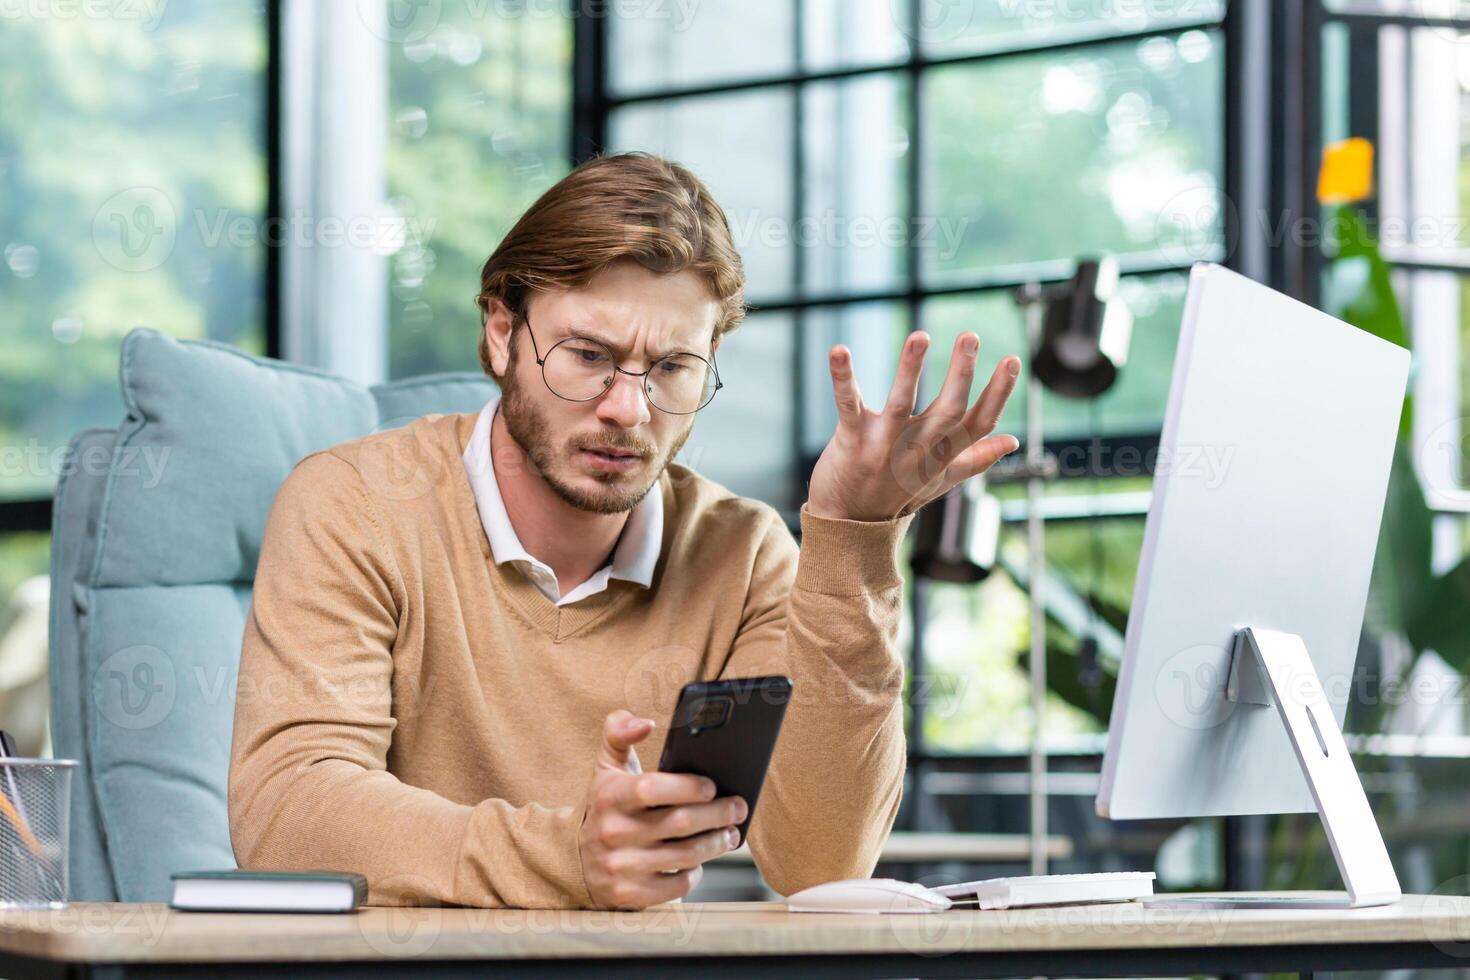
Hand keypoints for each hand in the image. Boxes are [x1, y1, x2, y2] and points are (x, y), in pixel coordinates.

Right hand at [577, 710, 747, 909]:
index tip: (711, 785)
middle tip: (738, 807)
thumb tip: (645, 722)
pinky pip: (677, 886)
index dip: (687, 786)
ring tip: (730, 833)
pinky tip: (702, 859)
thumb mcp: (606, 766)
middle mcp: (613, 832)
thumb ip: (619, 732)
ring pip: (685, 856)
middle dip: (718, 814)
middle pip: (680, 823)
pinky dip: (696, 872)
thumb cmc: (605, 804)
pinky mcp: (630, 894)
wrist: (574, 858)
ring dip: (716, 843)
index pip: (651, 788)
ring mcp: (621, 866)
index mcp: (610, 796)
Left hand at [806, 331, 1020, 521]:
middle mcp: (918, 451)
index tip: (1012, 359)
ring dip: (910, 368)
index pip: (979, 423)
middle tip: (970, 336)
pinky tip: (840, 349)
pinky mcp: (851, 440)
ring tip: (920, 336)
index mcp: (943, 456)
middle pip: (947, 410)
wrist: (848, 526)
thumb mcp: (941, 480)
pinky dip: (843, 377)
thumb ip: (975, 458)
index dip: (998, 393)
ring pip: (901, 403)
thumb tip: (1012, 442)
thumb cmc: (896, 496)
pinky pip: (848, 404)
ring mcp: (884, 446)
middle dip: (961, 372)